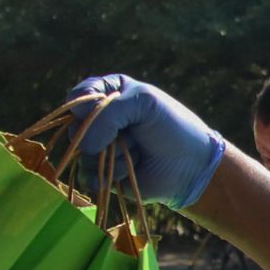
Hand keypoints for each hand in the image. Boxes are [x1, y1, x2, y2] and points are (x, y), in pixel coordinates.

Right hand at [66, 75, 225, 208]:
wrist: (193, 165)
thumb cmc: (173, 128)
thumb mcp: (143, 102)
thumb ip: (106, 112)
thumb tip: (83, 146)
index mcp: (109, 95)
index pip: (78, 97)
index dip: (88, 106)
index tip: (112, 108)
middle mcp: (99, 121)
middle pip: (76, 126)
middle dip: (107, 132)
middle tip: (134, 134)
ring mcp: (99, 148)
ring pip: (83, 152)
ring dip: (114, 153)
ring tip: (138, 151)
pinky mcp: (102, 173)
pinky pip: (88, 175)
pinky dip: (112, 172)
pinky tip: (132, 168)